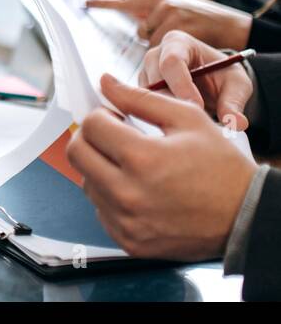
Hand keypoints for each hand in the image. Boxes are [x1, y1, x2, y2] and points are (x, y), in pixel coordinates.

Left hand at [66, 74, 254, 260]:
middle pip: (77, 153)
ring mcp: (126, 221)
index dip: (103, 115)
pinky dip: (110, 196)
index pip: (91, 125)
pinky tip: (137, 190)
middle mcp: (128, 193)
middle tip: (113, 137)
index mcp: (142, 158)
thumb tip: (106, 82)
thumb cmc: (221, 168)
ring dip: (100, 167)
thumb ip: (140, 98)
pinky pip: (100, 210)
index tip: (116, 118)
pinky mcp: (129, 241)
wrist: (246, 217)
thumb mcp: (188, 120)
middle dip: (91, 138)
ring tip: (131, 165)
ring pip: (86, 182)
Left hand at [86, 0, 251, 48]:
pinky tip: (183, 50)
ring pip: (149, 39)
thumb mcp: (176, 8)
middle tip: (164, 37)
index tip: (86, 3)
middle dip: (149, 38)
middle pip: (138, 28)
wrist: (232, 25)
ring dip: (160, 46)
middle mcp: (162, 0)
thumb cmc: (202, 20)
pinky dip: (168, 54)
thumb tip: (135, 27)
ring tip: (181, 43)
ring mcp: (169, 14)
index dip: (105, 2)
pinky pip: (160, 48)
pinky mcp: (177, 29)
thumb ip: (154, 12)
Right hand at [136, 31, 253, 129]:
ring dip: (167, 109)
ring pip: (148, 94)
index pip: (171, 61)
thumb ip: (234, 102)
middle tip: (194, 119)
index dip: (182, 84)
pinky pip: (145, 104)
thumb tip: (237, 123)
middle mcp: (155, 55)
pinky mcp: (142, 91)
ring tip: (190, 120)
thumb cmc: (223, 76)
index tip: (197, 106)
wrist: (213, 84)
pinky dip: (160, 114)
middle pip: (155, 79)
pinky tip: (178, 121)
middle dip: (174, 100)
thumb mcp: (236, 85)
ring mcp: (145, 73)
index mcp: (177, 43)